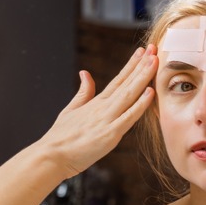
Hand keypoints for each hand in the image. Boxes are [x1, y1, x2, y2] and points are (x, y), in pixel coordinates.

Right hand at [37, 46, 157, 177]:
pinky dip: (140, 104)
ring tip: (154, 61)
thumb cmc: (61, 137)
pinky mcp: (110, 134)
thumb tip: (85, 72)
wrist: (51, 156)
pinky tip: (150, 92)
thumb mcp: (71, 110)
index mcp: (96, 103)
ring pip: (130, 95)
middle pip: (127, 83)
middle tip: (154, 48)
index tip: (143, 52)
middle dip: (142, 65)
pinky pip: (129, 117)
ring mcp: (108, 119)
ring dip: (143, 77)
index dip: (132, 65)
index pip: (118, 80)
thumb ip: (83, 92)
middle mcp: (104, 108)